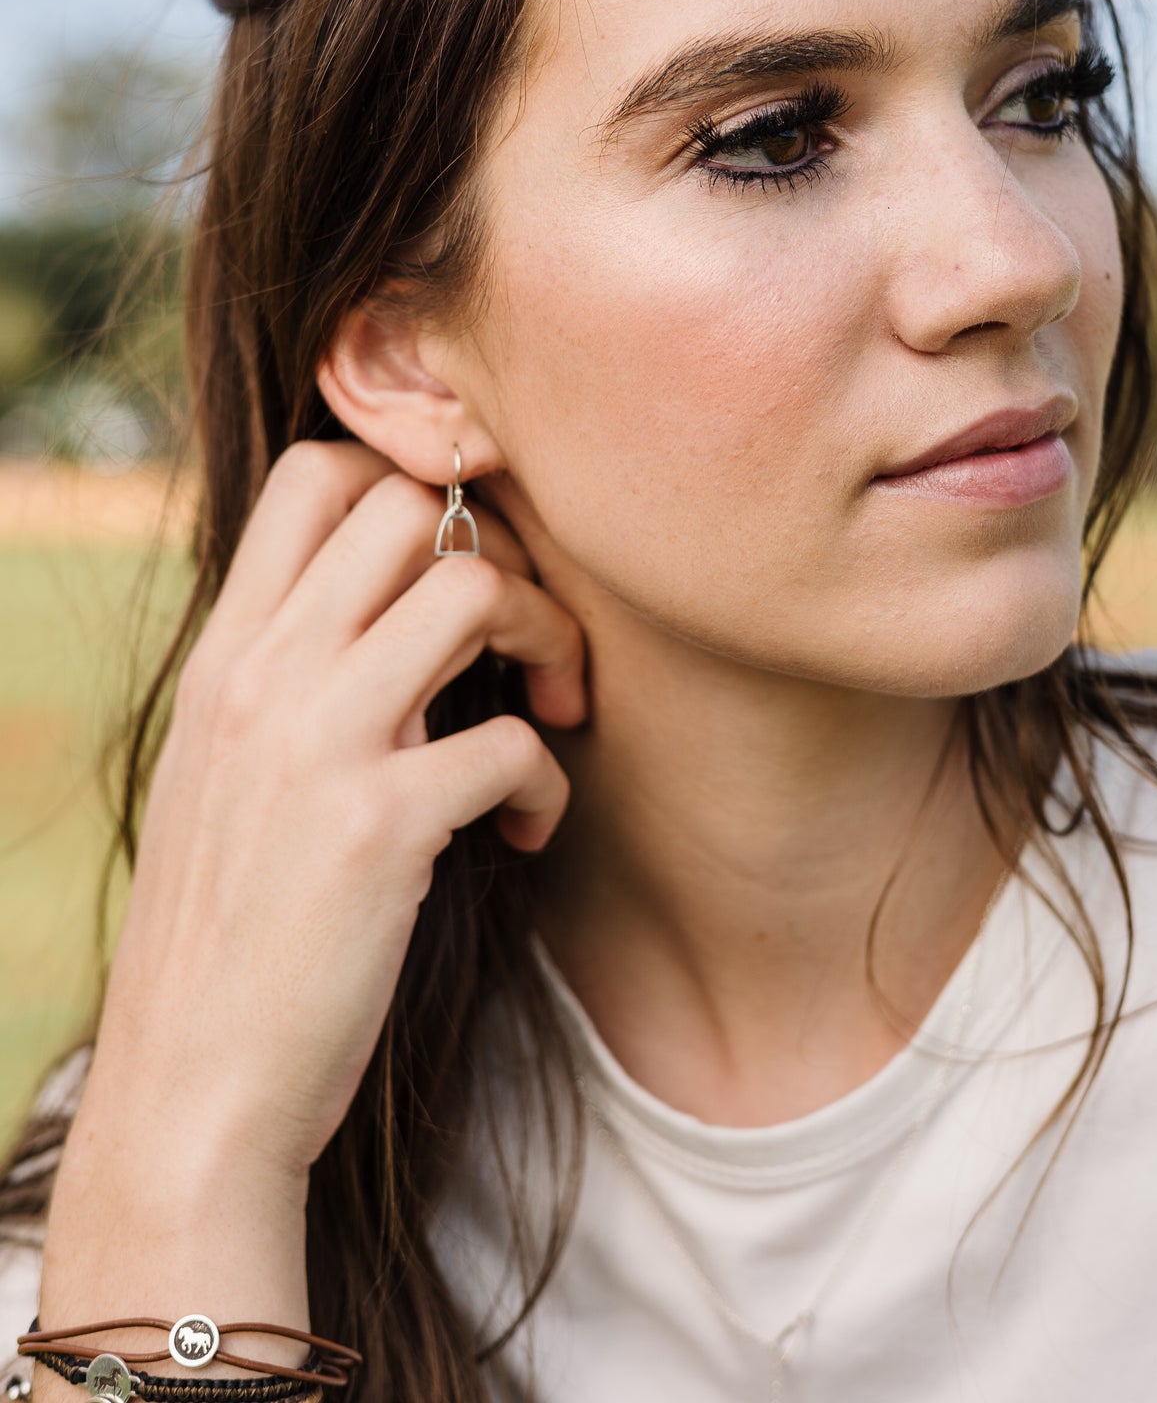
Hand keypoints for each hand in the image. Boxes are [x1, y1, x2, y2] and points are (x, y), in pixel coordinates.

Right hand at [65, 440, 585, 1192]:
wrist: (193, 1090)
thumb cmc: (226, 934)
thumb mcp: (221, 773)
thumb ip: (286, 677)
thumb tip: (381, 609)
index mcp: (224, 656)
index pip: (317, 473)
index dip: (414, 482)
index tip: (468, 555)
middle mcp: (264, 677)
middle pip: (408, 505)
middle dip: (503, 547)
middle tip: (530, 629)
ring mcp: (319, 745)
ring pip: (474, 590)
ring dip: (548, 637)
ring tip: (556, 708)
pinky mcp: (380, 828)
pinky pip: (514, 742)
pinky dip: (547, 782)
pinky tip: (528, 830)